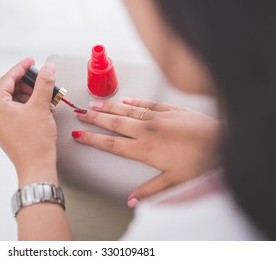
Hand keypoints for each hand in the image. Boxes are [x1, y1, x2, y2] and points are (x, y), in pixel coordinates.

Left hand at [0, 58, 58, 186]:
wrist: (36, 166)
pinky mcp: (2, 130)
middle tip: (38, 79)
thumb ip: (44, 83)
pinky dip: (21, 104)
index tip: (32, 61)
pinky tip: (36, 105)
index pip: (7, 78)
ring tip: (40, 94)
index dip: (22, 67)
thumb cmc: (35, 142)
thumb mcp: (40, 106)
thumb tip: (48, 68)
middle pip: (5, 87)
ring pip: (7, 98)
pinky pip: (9, 110)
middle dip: (22, 81)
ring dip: (23, 93)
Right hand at [72, 98, 220, 206]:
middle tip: (80, 113)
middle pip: (114, 124)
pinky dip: (134, 102)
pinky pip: (147, 104)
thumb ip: (150, 190)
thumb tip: (132, 201)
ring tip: (94, 104)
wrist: (223, 143)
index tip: (79, 134)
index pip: (111, 144)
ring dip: (109, 108)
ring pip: (127, 111)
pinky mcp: (170, 109)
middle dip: (94, 118)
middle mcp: (147, 131)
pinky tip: (125, 100)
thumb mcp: (174, 182)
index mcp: (145, 150)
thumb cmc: (201, 163)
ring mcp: (158, 118)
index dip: (92, 139)